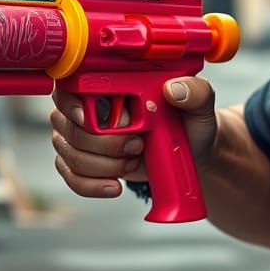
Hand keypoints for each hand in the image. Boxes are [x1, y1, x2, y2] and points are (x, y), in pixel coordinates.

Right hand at [49, 77, 218, 198]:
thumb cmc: (188, 121)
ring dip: (103, 165)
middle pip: (70, 128)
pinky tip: (115, 186)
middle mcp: (85, 109)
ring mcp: (80, 138)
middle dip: (103, 144)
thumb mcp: (199, 105)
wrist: (188, 152)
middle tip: (137, 145)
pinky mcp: (82, 164)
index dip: (74, 105)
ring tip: (133, 162)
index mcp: (106, 84)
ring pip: (71, 155)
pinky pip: (73, 178)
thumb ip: (194, 92)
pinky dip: (93, 186)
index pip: (70, 89)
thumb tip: (173, 89)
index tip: (89, 119)